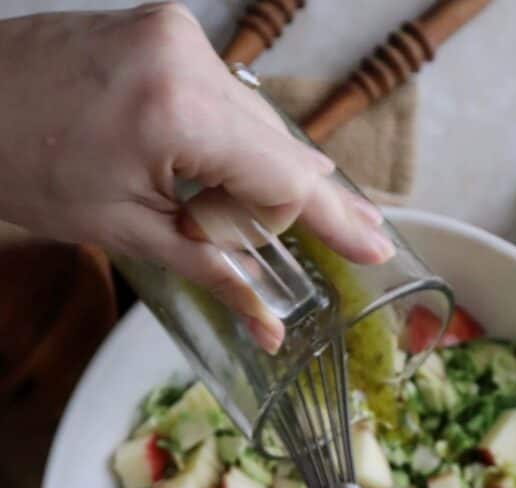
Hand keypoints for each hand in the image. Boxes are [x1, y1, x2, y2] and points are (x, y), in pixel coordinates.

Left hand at [0, 3, 392, 350]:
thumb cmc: (22, 164)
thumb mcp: (124, 231)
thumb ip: (213, 271)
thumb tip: (270, 325)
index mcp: (177, 107)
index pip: (283, 177)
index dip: (333, 221)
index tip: (376, 247)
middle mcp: (188, 55)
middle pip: (278, 147)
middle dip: (301, 203)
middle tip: (360, 236)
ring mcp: (177, 34)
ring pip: (256, 122)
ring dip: (264, 176)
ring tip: (277, 215)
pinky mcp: (166, 31)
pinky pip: (228, 97)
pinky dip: (235, 143)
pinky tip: (230, 176)